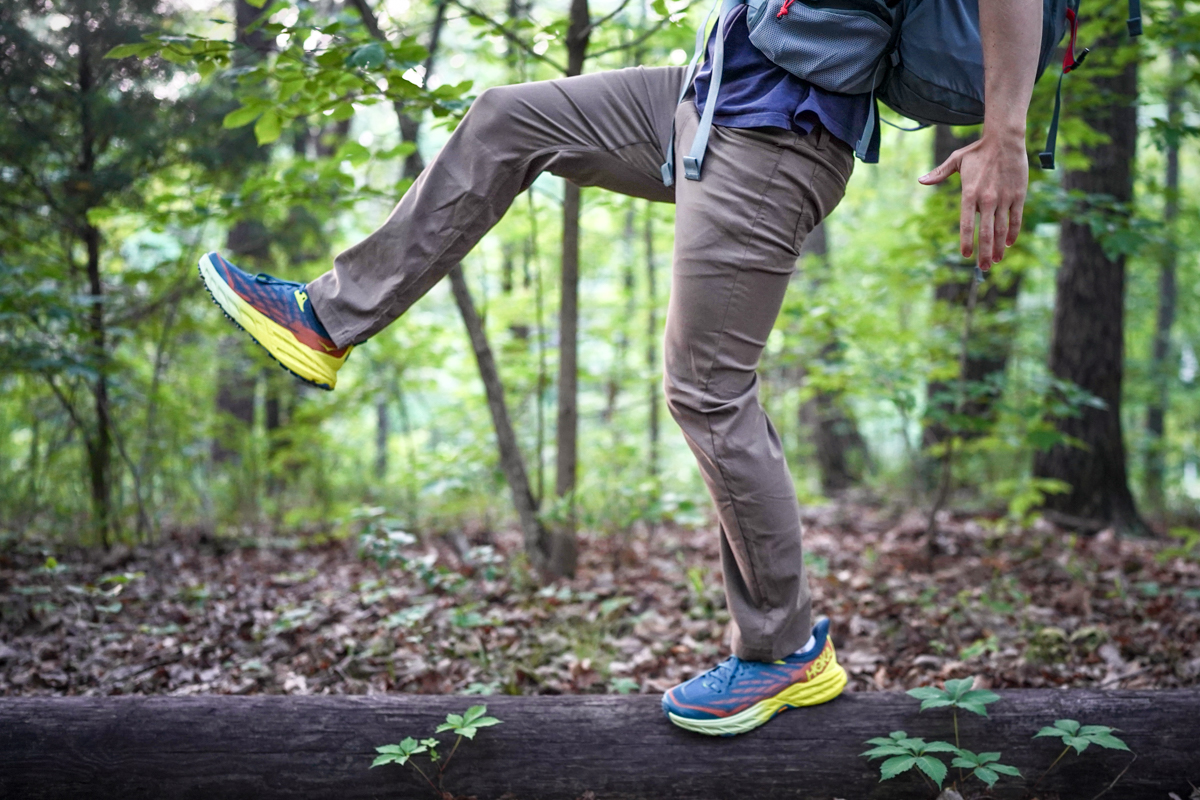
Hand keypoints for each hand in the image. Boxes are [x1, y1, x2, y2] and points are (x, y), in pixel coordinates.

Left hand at [918, 131, 1028, 270]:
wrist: (1005, 139)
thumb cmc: (978, 151)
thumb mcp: (956, 161)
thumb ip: (939, 174)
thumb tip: (921, 181)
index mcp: (970, 193)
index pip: (967, 224)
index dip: (966, 241)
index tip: (965, 255)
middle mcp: (987, 199)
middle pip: (986, 232)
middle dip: (984, 253)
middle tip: (983, 268)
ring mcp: (1004, 198)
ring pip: (1002, 229)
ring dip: (999, 248)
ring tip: (996, 261)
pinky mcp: (1018, 196)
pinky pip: (1015, 219)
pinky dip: (1012, 232)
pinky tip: (1009, 243)